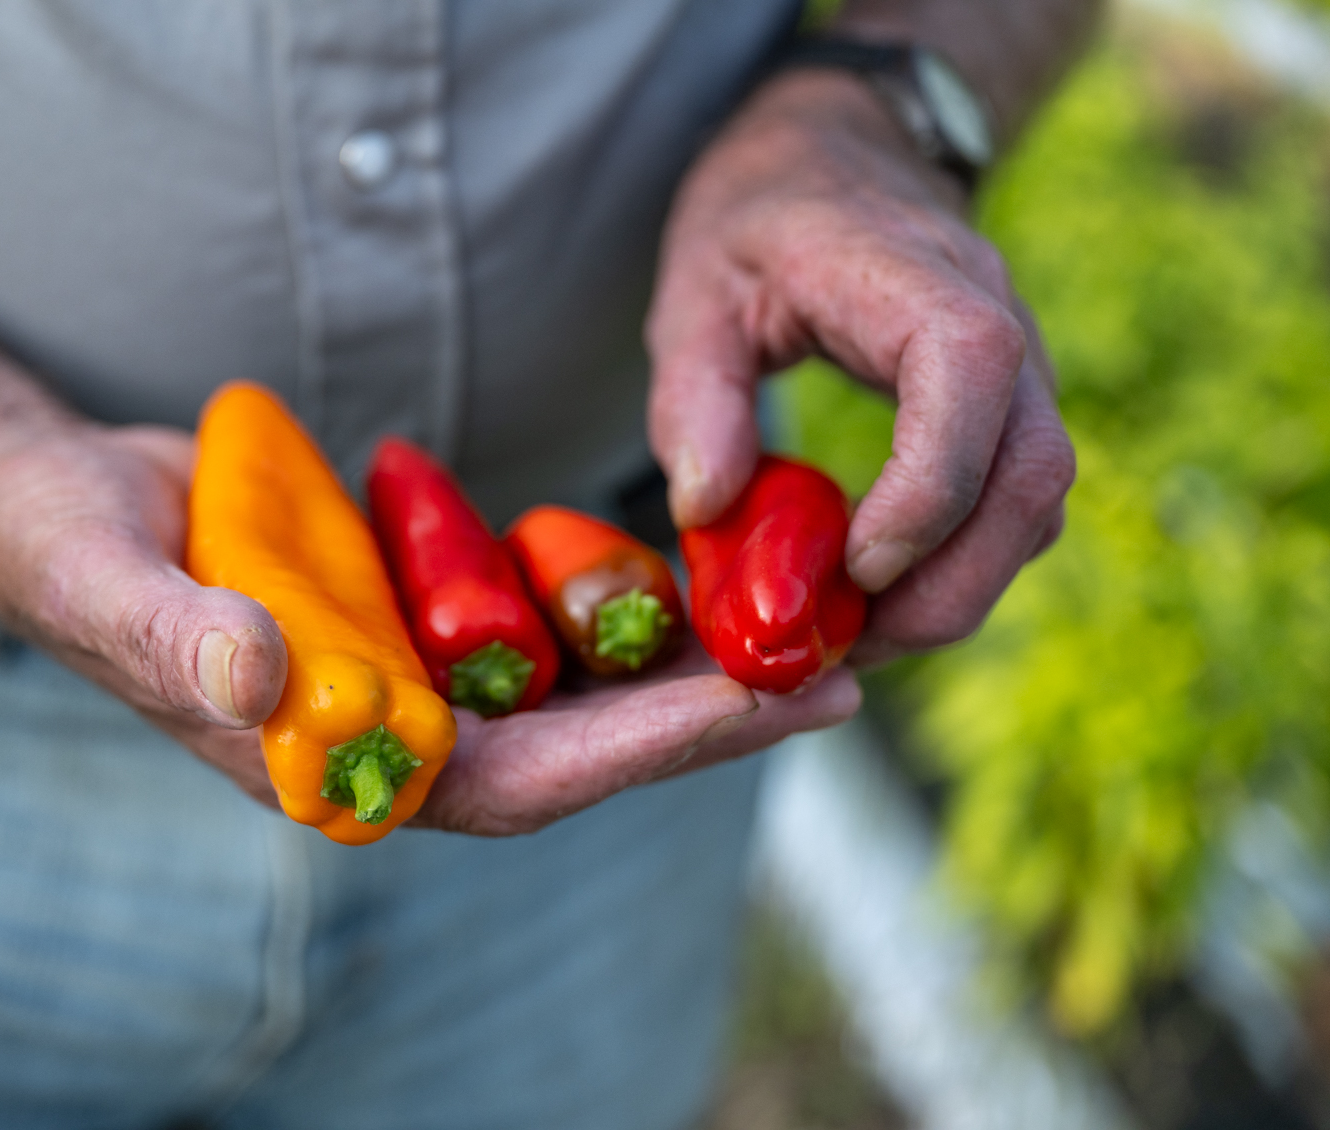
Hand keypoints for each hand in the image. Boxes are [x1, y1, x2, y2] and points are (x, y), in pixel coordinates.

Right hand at [0, 425, 857, 827]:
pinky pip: (532, 627)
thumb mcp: (113, 585)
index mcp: (337, 762)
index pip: (512, 781)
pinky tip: (687, 568)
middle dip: (699, 716)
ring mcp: (409, 679)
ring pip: (569, 689)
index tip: (750, 704)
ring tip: (799, 623)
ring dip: (676, 662)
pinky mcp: (414, 617)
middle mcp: (393, 737)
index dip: (632, 750)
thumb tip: (252, 684)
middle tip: (836, 676)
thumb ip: (179, 640)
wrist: (61, 503)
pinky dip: (609, 604)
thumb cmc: (74, 553)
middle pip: (575, 746)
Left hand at [646, 69, 1075, 664]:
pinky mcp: (1010, 407)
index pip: (970, 371)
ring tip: (855, 634)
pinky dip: (961, 565)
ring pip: (1038, 499)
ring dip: (960, 588)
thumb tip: (706, 511)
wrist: (833, 157)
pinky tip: (880, 596)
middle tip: (850, 646)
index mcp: (907, 272)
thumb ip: (694, 398)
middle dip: (952, 583)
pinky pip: (1015, 501)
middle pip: (1033, 468)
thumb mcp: (691, 293)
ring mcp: (1020, 362)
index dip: (930, 486)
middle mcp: (995, 315)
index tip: (856, 570)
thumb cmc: (756, 223)